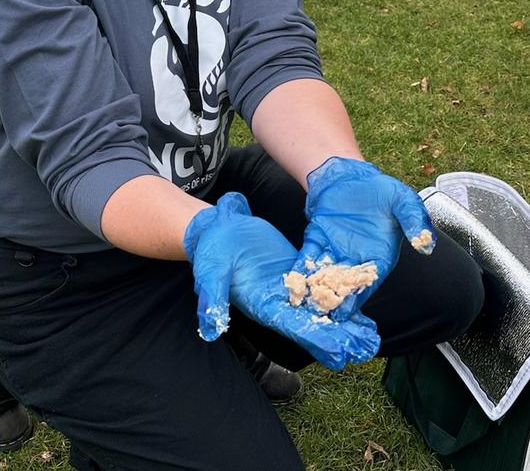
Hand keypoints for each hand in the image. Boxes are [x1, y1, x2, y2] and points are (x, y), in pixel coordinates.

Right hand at [184, 192, 380, 369]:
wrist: (217, 227)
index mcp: (261, 305)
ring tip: (371, 337)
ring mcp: (288, 289)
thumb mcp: (210, 273)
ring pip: (320, 310)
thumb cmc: (211, 249)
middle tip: (367, 350)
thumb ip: (212, 299)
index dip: (317, 339)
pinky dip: (339, 297)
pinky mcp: (295, 272)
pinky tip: (360, 304)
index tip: (341, 353)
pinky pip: (320, 287)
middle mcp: (277, 303)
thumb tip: (210, 330)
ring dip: (344, 324)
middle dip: (339, 338)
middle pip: (313, 325)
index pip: (293, 327)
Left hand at [293, 157, 435, 317]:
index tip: (345, 312)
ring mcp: (335, 250)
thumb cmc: (381, 189)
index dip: (356, 297)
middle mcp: (356, 259)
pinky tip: (291, 282)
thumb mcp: (403, 200)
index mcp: (379, 257)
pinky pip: (308, 257)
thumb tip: (426, 244)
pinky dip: (300, 270)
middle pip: (343, 285)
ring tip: (303, 305)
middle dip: (332, 300)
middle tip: (319, 316)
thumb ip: (414, 220)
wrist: (353, 174)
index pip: (368, 282)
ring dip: (313, 290)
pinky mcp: (316, 239)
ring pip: (324, 275)